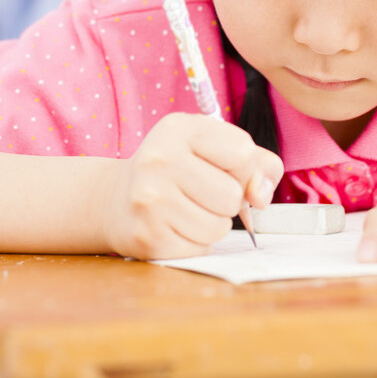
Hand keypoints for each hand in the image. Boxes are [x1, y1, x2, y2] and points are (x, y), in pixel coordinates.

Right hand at [102, 112, 283, 259]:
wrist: (115, 199)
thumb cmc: (177, 170)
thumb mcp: (212, 148)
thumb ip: (256, 164)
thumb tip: (260, 197)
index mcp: (179, 129)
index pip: (242, 152)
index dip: (244, 169)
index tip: (224, 169)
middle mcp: (159, 159)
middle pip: (232, 195)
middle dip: (227, 201)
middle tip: (202, 193)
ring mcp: (149, 200)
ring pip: (219, 227)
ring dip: (213, 224)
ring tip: (187, 210)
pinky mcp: (147, 237)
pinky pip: (200, 249)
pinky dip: (195, 242)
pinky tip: (174, 226)